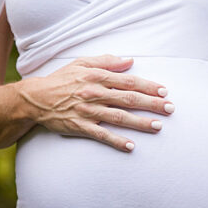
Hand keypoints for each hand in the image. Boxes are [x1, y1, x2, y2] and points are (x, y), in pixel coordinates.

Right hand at [23, 53, 171, 152]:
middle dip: (152, 104)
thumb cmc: (62, 79)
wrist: (36, 98)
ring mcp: (88, 111)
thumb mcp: (83, 63)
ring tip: (158, 127)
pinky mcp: (80, 127)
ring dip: (140, 123)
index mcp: (98, 76)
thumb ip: (107, 61)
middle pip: (129, 98)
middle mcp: (95, 93)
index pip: (129, 81)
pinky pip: (102, 135)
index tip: (164, 91)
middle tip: (170, 109)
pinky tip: (131, 147)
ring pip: (120, 117)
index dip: (148, 86)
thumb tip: (130, 61)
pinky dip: (117, 141)